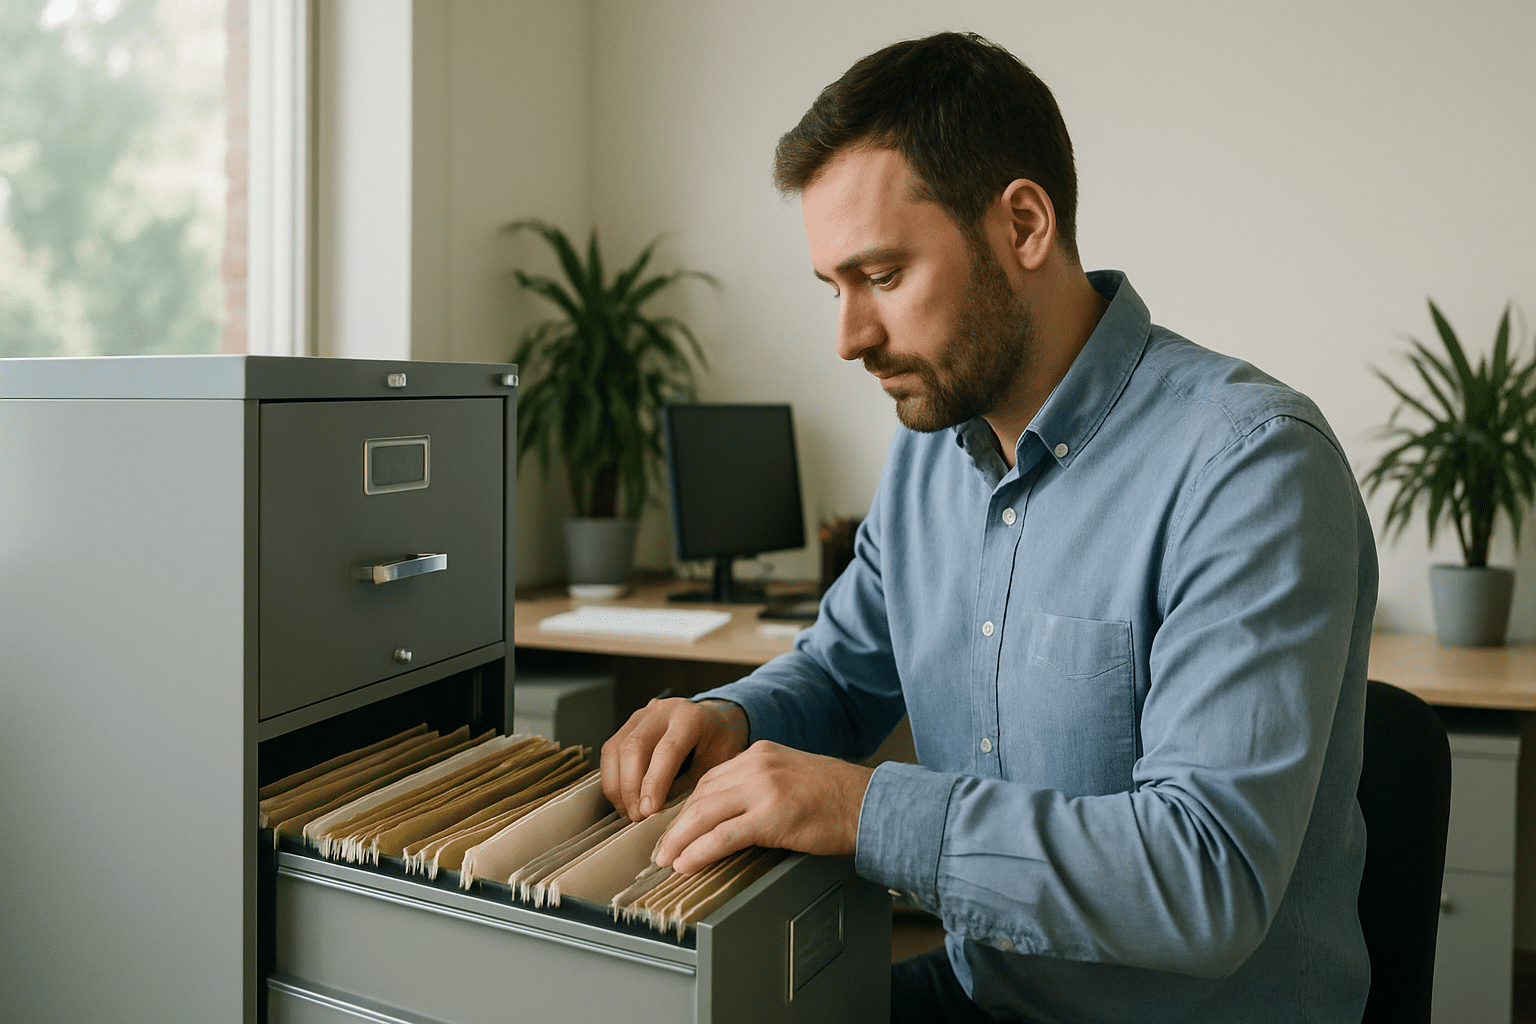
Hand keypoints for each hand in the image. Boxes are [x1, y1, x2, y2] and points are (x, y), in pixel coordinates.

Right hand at [601, 697, 749, 820]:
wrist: (715, 721)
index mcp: (691, 717)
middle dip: (631, 788)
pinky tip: (624, 800)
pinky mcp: (627, 725)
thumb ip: (688, 785)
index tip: (648, 811)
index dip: (654, 783)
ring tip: (629, 812)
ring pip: (615, 749)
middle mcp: (662, 711)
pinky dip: (612, 779)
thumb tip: (657, 811)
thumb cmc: (718, 745)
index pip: (666, 750)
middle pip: (634, 747)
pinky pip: (609, 752)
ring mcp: (642, 716)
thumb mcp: (715, 766)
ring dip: (618, 786)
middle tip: (637, 816)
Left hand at [654, 740, 873, 874]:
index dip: (688, 806)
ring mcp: (765, 788)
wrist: (872, 805)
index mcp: (761, 753)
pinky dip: (700, 851)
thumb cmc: (839, 799)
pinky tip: (687, 863)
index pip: (711, 779)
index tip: (676, 826)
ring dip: (680, 840)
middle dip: (677, 825)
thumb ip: (761, 787)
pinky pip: (724, 836)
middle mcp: (758, 764)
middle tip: (662, 848)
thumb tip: (731, 816)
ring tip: (667, 860)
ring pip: (705, 814)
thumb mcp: (793, 778)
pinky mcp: (773, 816)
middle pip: (702, 795)